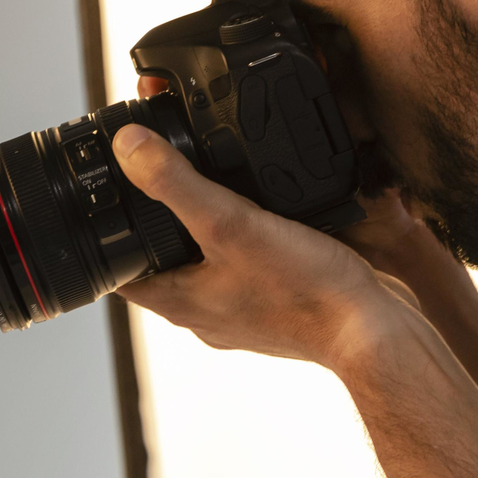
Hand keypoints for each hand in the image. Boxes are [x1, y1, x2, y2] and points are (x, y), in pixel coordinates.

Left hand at [112, 124, 422, 366]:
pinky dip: (247, 242)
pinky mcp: (279, 305)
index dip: (106, 234)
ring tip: (210, 189)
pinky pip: (249, 269)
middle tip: (157, 180)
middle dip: (156, 225)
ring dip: (203, 232)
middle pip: (161, 264)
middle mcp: (205, 313)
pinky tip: (266, 218)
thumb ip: (176, 183)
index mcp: (180, 301)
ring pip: (206, 266)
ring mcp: (243, 312)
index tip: (102, 200)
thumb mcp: (231, 222)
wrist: (375, 332)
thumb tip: (127, 146)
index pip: (118, 271)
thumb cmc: (305, 290)